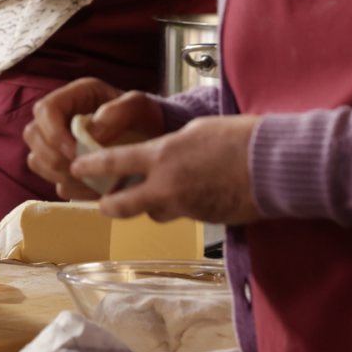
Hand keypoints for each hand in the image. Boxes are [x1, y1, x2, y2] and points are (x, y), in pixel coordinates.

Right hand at [24, 79, 165, 198]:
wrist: (154, 138)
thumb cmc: (144, 117)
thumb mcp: (139, 107)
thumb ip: (118, 112)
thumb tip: (90, 132)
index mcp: (73, 96)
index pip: (45, 110)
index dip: (53, 133)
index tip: (75, 152)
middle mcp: (59, 118)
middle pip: (32, 135)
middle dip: (53, 157)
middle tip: (81, 170)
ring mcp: (58, 143)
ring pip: (36, 160)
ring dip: (59, 174)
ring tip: (88, 180)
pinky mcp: (65, 166)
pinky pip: (53, 181)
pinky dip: (71, 188)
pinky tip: (93, 188)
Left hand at [71, 114, 262, 225]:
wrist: (276, 167)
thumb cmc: (240, 138)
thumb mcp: (195, 131)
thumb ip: (170, 146)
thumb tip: (160, 156)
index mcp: (162, 156)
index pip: (113, 163)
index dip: (89, 166)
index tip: (74, 167)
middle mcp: (168, 186)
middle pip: (122, 206)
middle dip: (108, 206)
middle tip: (101, 203)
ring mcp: (187, 208)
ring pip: (154, 213)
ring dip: (152, 206)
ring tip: (157, 194)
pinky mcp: (205, 221)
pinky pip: (183, 216)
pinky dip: (181, 208)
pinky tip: (195, 195)